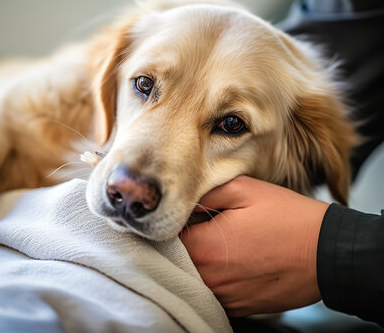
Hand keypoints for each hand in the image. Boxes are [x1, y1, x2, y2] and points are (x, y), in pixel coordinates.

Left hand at [180, 176, 328, 316]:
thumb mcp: (244, 189)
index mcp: (205, 248)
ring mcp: (225, 297)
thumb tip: (182, 202)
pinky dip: (218, 276)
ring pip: (195, 278)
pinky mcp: (239, 307)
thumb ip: (205, 194)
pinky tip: (237, 260)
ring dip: (201, 261)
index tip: (187, 215)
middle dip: (185, 243)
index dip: (175, 224)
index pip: (167, 238)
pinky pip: (215, 290)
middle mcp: (210, 279)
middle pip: (178, 261)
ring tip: (225, 242)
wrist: (328, 253)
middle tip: (205, 225)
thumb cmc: (288, 217)